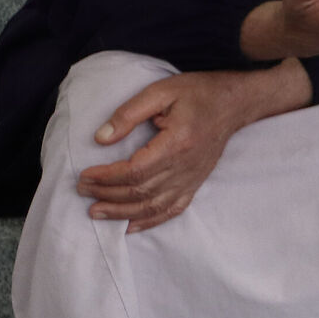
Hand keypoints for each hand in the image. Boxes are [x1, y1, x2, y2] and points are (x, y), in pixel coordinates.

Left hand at [76, 66, 306, 231]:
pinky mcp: (196, 183)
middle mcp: (186, 167)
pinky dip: (149, 221)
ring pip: (153, 206)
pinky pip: (172, 210)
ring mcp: (193, 179)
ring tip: (95, 212)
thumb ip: (129, 114)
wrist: (236, 103)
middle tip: (82, 190)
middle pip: (140, 192)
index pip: (135, 171)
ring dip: (121, 213)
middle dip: (107, 194)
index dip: (106, 177)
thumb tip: (100, 138)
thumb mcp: (161, 91)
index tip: (84, 175)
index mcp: (177, 144)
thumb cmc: (198, 93)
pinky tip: (129, 226)